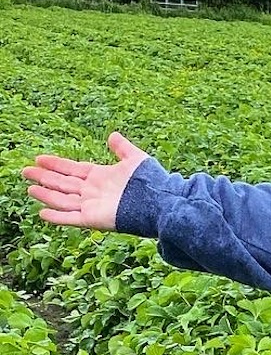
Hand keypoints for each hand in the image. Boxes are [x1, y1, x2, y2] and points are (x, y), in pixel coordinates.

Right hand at [21, 132, 153, 230]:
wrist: (161, 202)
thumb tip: (113, 135)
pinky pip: (70, 218)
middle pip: (63, 183)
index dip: (56, 164)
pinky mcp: (93, 219)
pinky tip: (42, 212)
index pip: (73, 169)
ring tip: (30, 188)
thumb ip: (122, 148)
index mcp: (101, 177)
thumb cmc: (151, 182)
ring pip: (63, 199)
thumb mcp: (135, 159)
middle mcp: (93, 192)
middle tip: (26, 171)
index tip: (39, 159)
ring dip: (46, 194)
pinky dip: (57, 216)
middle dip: (45, 177)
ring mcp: (92, 206)